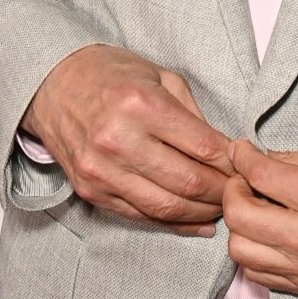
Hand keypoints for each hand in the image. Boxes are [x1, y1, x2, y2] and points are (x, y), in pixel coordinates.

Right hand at [23, 45, 231, 236]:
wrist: (52, 84)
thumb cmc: (109, 75)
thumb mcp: (160, 76)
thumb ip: (193, 115)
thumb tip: (227, 152)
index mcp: (140, 104)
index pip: (203, 147)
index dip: (231, 163)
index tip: (245, 167)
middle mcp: (118, 140)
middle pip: (187, 183)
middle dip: (222, 192)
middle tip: (239, 192)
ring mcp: (101, 170)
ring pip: (165, 207)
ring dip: (200, 213)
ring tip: (220, 208)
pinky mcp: (90, 190)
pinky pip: (139, 215)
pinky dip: (172, 223)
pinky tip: (194, 221)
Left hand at [223, 138, 297, 298]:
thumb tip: (257, 159)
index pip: (260, 176)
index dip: (243, 157)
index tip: (242, 150)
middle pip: (240, 219)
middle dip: (234, 191)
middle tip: (247, 177)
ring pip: (243, 253)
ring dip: (242, 226)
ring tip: (260, 206)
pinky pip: (264, 276)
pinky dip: (258, 252)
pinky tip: (274, 231)